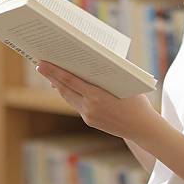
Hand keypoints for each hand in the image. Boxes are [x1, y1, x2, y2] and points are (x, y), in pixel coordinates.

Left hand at [36, 60, 160, 141]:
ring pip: (69, 97)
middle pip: (65, 89)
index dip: (55, 71)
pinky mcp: (90, 121)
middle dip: (52, 76)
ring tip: (51, 75)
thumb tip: (96, 56)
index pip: (70, 81)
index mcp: (96, 95)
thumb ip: (108, 71)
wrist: (142, 128)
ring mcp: (88, 115)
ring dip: (59, 86)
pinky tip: (66, 87)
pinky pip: (77, 104)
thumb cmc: (136, 101)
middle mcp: (89, 107)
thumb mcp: (124, 81)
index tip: (42, 63)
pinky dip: (70, 94)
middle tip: (40, 65)